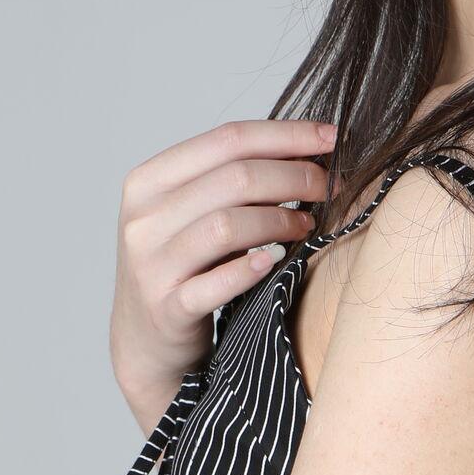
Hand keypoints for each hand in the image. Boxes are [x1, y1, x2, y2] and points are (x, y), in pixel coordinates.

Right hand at [111, 115, 338, 419]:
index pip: (227, 139)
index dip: (286, 135)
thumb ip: (231, 179)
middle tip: (328, 188)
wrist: (144, 339)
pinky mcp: (166, 309)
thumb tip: (306, 147)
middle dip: (294, 177)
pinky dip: (251, 269)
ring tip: (307, 226)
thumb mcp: (191, 214)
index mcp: (148, 181)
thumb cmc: (182, 267)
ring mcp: (151, 265)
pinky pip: (216, 284)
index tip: (330, 137)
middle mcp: (142, 219)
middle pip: (235, 178)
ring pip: (227, 226)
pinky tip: (276, 260)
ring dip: (280, 221)